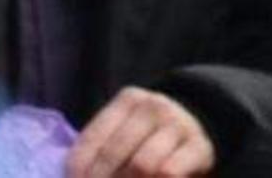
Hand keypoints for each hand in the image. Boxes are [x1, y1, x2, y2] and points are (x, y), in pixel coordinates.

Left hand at [66, 88, 215, 177]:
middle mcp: (153, 106)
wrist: (198, 125)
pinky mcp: (199, 147)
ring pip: (142, 165)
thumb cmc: (147, 136)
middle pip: (115, 155)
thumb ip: (101, 150)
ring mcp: (178, 124)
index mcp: (128, 100)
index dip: (79, 171)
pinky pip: (169, 172)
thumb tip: (72, 176)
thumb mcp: (124, 130)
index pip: (93, 139)